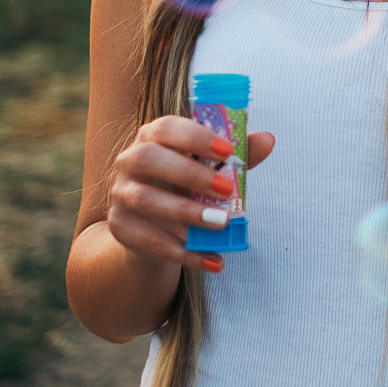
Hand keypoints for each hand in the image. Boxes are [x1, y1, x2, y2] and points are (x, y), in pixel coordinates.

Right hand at [106, 115, 275, 273]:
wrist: (158, 226)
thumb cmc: (190, 185)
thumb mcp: (214, 168)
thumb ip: (239, 154)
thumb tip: (267, 140)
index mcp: (153, 136)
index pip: (167, 127)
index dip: (196, 137)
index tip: (228, 151)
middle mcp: (130, 160)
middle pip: (148, 159)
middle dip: (190, 173)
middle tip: (227, 190)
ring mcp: (121, 194)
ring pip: (145, 199)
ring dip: (187, 212)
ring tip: (222, 223)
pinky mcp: (120, 226)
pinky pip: (149, 239)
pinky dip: (183, 251)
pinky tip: (212, 259)